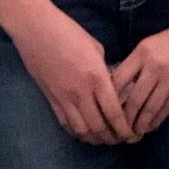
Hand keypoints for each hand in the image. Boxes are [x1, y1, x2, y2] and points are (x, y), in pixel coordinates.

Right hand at [11, 7, 137, 145]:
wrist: (35, 29)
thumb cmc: (68, 31)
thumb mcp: (95, 48)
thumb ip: (103, 70)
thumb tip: (108, 83)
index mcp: (96, 78)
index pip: (114, 113)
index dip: (124, 129)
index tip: (132, 135)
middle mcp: (81, 93)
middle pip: (99, 127)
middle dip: (112, 138)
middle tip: (120, 140)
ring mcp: (63, 98)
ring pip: (81, 130)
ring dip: (95, 139)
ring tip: (104, 139)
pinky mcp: (50, 99)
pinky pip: (65, 123)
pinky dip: (77, 132)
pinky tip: (84, 132)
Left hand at [110, 12, 168, 135]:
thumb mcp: (155, 43)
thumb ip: (141, 62)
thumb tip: (126, 85)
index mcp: (142, 51)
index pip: (117, 80)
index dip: (109, 99)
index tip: (106, 111)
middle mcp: (153, 65)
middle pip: (132, 99)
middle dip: (124, 119)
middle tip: (120, 131)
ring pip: (149, 108)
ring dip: (140, 124)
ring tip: (134, 134)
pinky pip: (166, 109)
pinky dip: (156, 120)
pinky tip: (151, 126)